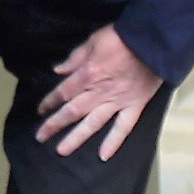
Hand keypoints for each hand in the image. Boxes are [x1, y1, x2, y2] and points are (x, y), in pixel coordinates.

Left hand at [33, 26, 164, 161]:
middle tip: (41, 137)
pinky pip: (123, 127)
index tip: (41, 110)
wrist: (153, 42)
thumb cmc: (122, 37)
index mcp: (87, 74)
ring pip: (93, 123)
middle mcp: (99, 92)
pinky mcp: (134, 106)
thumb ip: (75, 58)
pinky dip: (114, 142)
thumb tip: (58, 70)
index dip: (50, 102)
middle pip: (72, 111)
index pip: (63, 92)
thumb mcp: (93, 40)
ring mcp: (117, 101)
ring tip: (62, 151)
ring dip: (76, 138)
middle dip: (54, 124)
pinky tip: (104, 155)